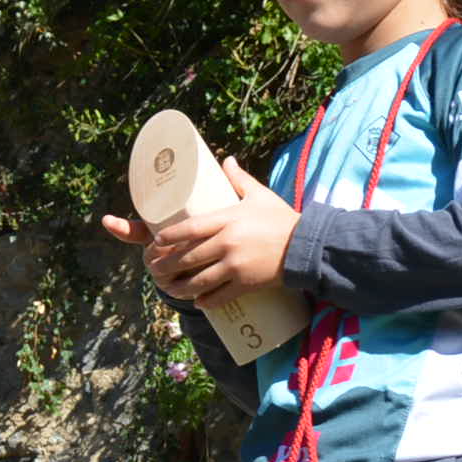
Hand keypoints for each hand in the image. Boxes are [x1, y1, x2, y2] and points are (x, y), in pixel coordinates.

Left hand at [139, 157, 299, 306]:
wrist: (308, 246)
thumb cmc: (283, 220)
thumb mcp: (260, 196)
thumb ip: (240, 180)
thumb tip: (227, 160)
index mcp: (229, 219)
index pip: (189, 228)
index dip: (168, 237)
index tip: (156, 241)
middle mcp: (228, 242)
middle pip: (187, 256)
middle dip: (166, 264)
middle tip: (154, 268)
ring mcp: (236, 265)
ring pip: (198, 280)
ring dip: (179, 286)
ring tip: (168, 287)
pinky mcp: (246, 284)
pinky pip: (218, 295)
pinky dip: (204, 300)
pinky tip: (197, 300)